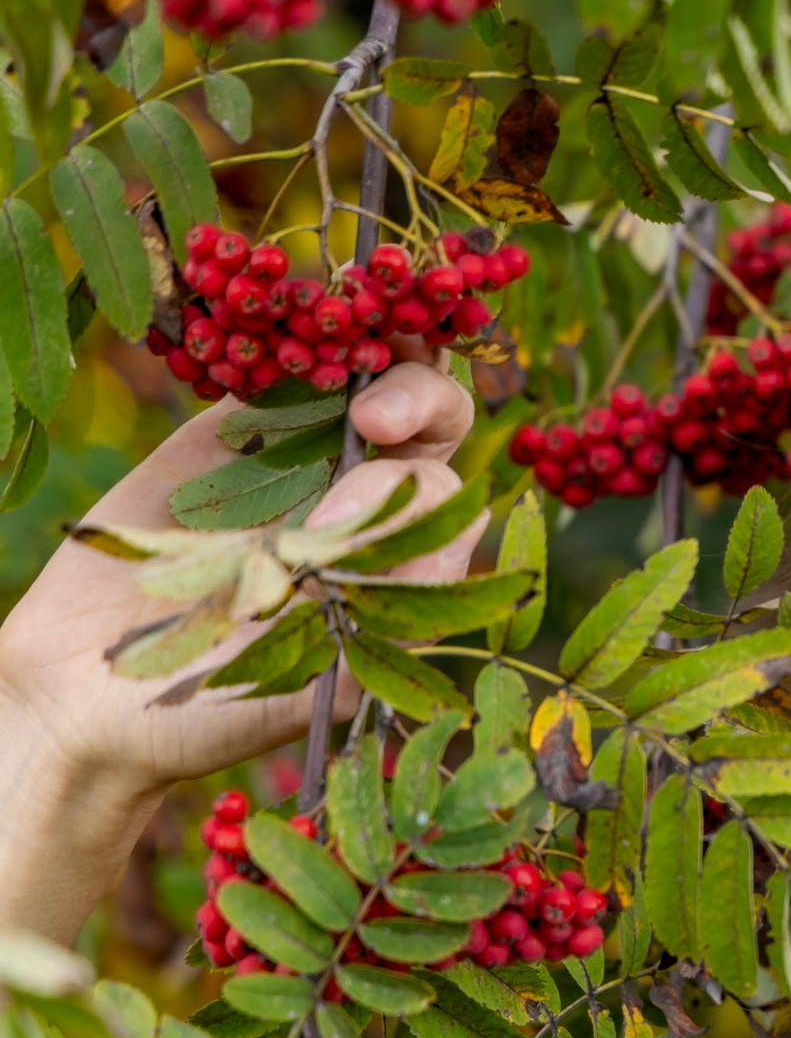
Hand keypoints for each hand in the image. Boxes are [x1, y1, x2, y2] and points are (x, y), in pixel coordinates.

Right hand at [0, 360, 480, 940]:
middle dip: (418, 399)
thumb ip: (384, 624)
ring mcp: (302, 461)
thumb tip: (452, 538)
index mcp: (404, 566)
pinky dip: (286, 338)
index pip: (447, 500)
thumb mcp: (315, 688)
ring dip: (368, 342)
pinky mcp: (229, 434)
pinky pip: (274, 372)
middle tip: (372, 418)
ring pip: (364, 377)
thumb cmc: (215, 713)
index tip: (338, 523)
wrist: (90, 696)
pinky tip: (277, 324)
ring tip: (347, 327)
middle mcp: (367, 504)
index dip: (414, 494)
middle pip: (431, 419)